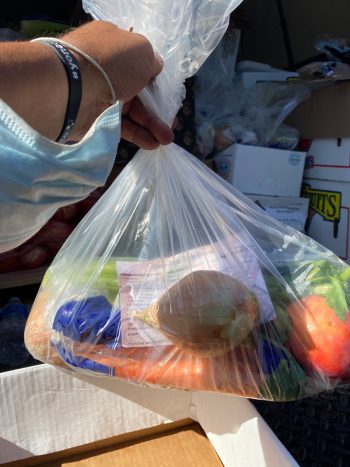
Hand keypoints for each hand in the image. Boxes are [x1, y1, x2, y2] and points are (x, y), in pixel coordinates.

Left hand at [61, 20, 173, 145]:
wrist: (72, 88)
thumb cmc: (110, 63)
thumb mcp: (141, 51)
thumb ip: (153, 61)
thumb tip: (155, 68)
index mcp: (115, 49)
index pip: (140, 66)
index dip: (157, 83)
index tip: (169, 98)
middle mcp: (108, 72)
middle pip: (140, 93)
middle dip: (158, 110)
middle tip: (172, 125)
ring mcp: (101, 96)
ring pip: (133, 112)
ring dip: (152, 126)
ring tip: (167, 139)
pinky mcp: (96, 119)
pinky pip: (122, 127)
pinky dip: (138, 135)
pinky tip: (152, 143)